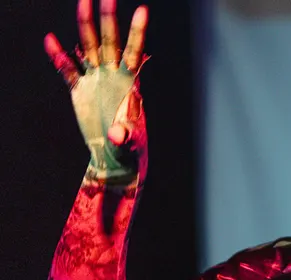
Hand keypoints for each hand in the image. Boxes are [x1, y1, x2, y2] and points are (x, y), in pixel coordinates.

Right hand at [44, 0, 148, 182]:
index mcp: (130, 83)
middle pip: (109, 42)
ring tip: (83, 3)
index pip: (134, 51)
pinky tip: (51, 40)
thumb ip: (125, 135)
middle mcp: (113, 76)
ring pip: (89, 48)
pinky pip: (68, 70)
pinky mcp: (80, 91)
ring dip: (85, 26)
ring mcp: (96, 81)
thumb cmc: (131, 148)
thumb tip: (117, 134)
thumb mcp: (130, 143)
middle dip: (107, 19)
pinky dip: (59, 56)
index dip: (137, 32)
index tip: (142, 10)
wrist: (116, 156)